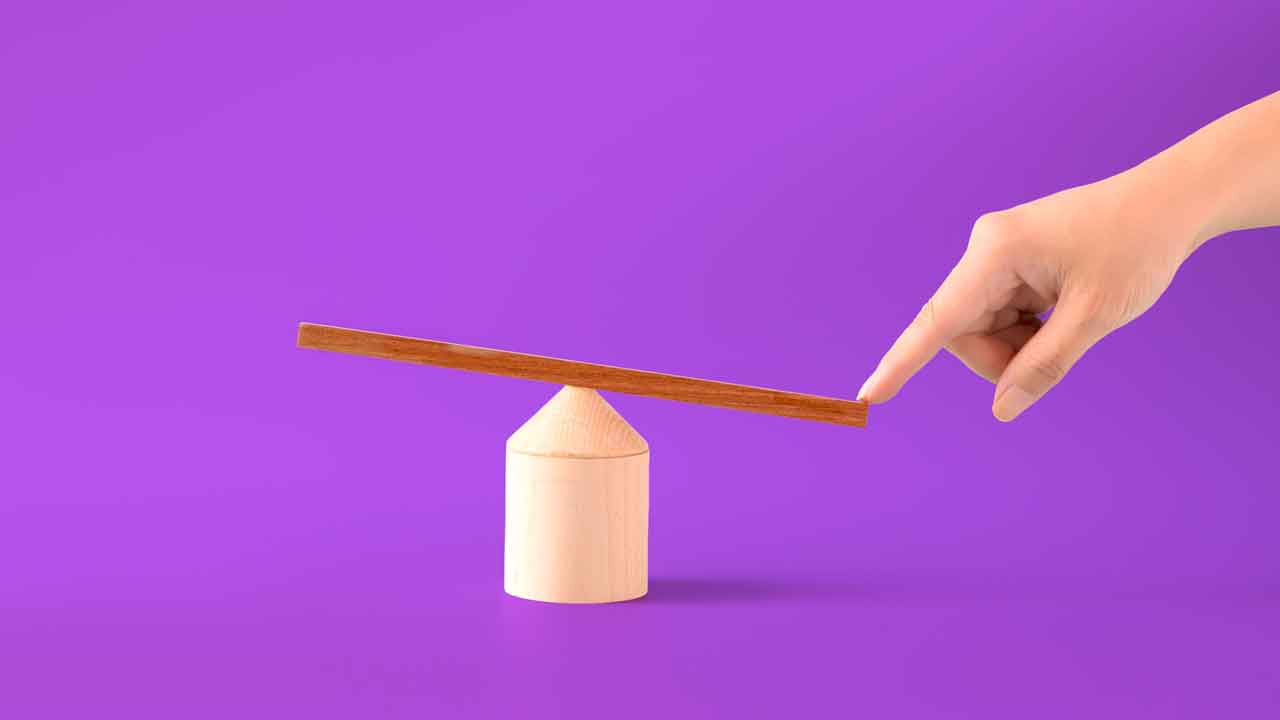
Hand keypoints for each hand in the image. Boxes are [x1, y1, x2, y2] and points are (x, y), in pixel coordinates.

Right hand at [858, 170, 1204, 420]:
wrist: (1171, 202)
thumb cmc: (1137, 248)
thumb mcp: (1095, 315)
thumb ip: (1044, 366)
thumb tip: (1003, 410)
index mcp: (995, 252)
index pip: (937, 321)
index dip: (901, 364)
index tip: (868, 396)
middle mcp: (985, 251)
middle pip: (962, 331)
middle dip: (1000, 357)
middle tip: (1056, 353)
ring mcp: (996, 257)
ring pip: (982, 328)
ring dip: (1019, 345)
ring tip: (1071, 324)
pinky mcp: (1011, 265)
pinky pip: (1001, 315)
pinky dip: (1028, 331)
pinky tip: (1065, 312)